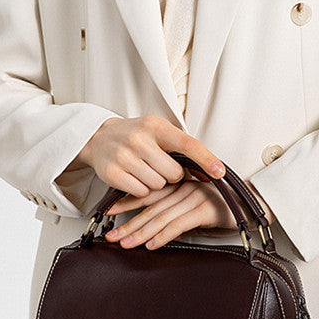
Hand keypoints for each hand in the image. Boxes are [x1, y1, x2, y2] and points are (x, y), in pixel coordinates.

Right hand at [68, 114, 226, 195]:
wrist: (99, 137)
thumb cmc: (136, 135)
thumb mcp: (158, 130)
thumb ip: (181, 146)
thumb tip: (210, 169)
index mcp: (155, 126)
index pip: (187, 144)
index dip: (205, 159)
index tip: (219, 172)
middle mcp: (139, 139)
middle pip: (173, 173)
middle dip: (172, 175)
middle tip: (161, 167)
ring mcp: (124, 156)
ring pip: (158, 185)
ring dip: (156, 183)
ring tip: (145, 170)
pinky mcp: (112, 173)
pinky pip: (141, 192)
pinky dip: (142, 190)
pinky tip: (135, 178)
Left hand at [103, 174, 238, 248]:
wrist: (253, 204)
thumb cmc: (225, 206)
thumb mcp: (195, 208)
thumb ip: (176, 214)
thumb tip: (155, 232)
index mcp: (179, 185)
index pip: (147, 193)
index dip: (126, 202)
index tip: (107, 212)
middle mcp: (183, 188)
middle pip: (150, 208)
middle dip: (128, 223)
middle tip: (111, 236)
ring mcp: (193, 197)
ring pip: (161, 217)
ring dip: (141, 232)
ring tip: (126, 244)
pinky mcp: (205, 209)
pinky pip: (179, 224)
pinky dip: (164, 235)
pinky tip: (152, 244)